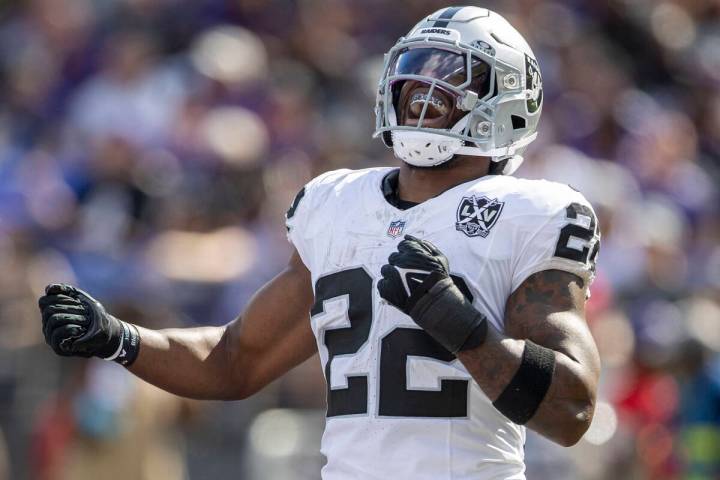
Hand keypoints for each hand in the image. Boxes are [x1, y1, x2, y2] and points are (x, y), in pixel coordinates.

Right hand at [39, 284, 138, 364]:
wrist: (106, 334)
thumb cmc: (94, 316)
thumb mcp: (82, 299)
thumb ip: (66, 291)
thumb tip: (48, 288)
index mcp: (50, 313)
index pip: (44, 301)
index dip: (62, 298)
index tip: (78, 301)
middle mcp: (47, 324)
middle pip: (50, 309)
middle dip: (71, 308)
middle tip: (86, 313)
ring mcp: (50, 336)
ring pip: (54, 320)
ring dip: (74, 318)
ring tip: (86, 322)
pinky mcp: (57, 347)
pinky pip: (57, 334)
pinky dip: (71, 329)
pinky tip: (81, 330)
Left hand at [378, 235, 486, 352]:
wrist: (435, 303)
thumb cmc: (439, 279)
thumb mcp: (440, 258)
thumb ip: (425, 245)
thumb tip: (407, 236)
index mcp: (411, 251)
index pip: (403, 245)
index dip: (408, 255)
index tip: (414, 264)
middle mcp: (399, 260)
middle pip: (393, 257)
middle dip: (400, 265)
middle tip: (410, 276)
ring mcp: (391, 274)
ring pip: (386, 270)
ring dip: (393, 275)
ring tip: (405, 285)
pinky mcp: (385, 289)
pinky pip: (382, 284)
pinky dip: (389, 288)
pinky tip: (400, 292)